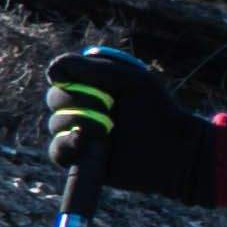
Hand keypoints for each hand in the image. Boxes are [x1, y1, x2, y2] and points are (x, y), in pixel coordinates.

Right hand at [35, 43, 195, 209]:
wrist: (175, 148)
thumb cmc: (156, 109)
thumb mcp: (128, 79)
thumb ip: (90, 68)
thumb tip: (51, 71)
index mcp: (90, 85)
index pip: (60, 76)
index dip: (73, 79)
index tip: (98, 83)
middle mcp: (81, 108)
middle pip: (55, 99)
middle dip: (78, 100)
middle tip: (109, 107)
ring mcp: (79, 134)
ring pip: (56, 123)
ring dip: (79, 122)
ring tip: (108, 128)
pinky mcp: (81, 159)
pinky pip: (57, 151)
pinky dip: (66, 145)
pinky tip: (83, 141)